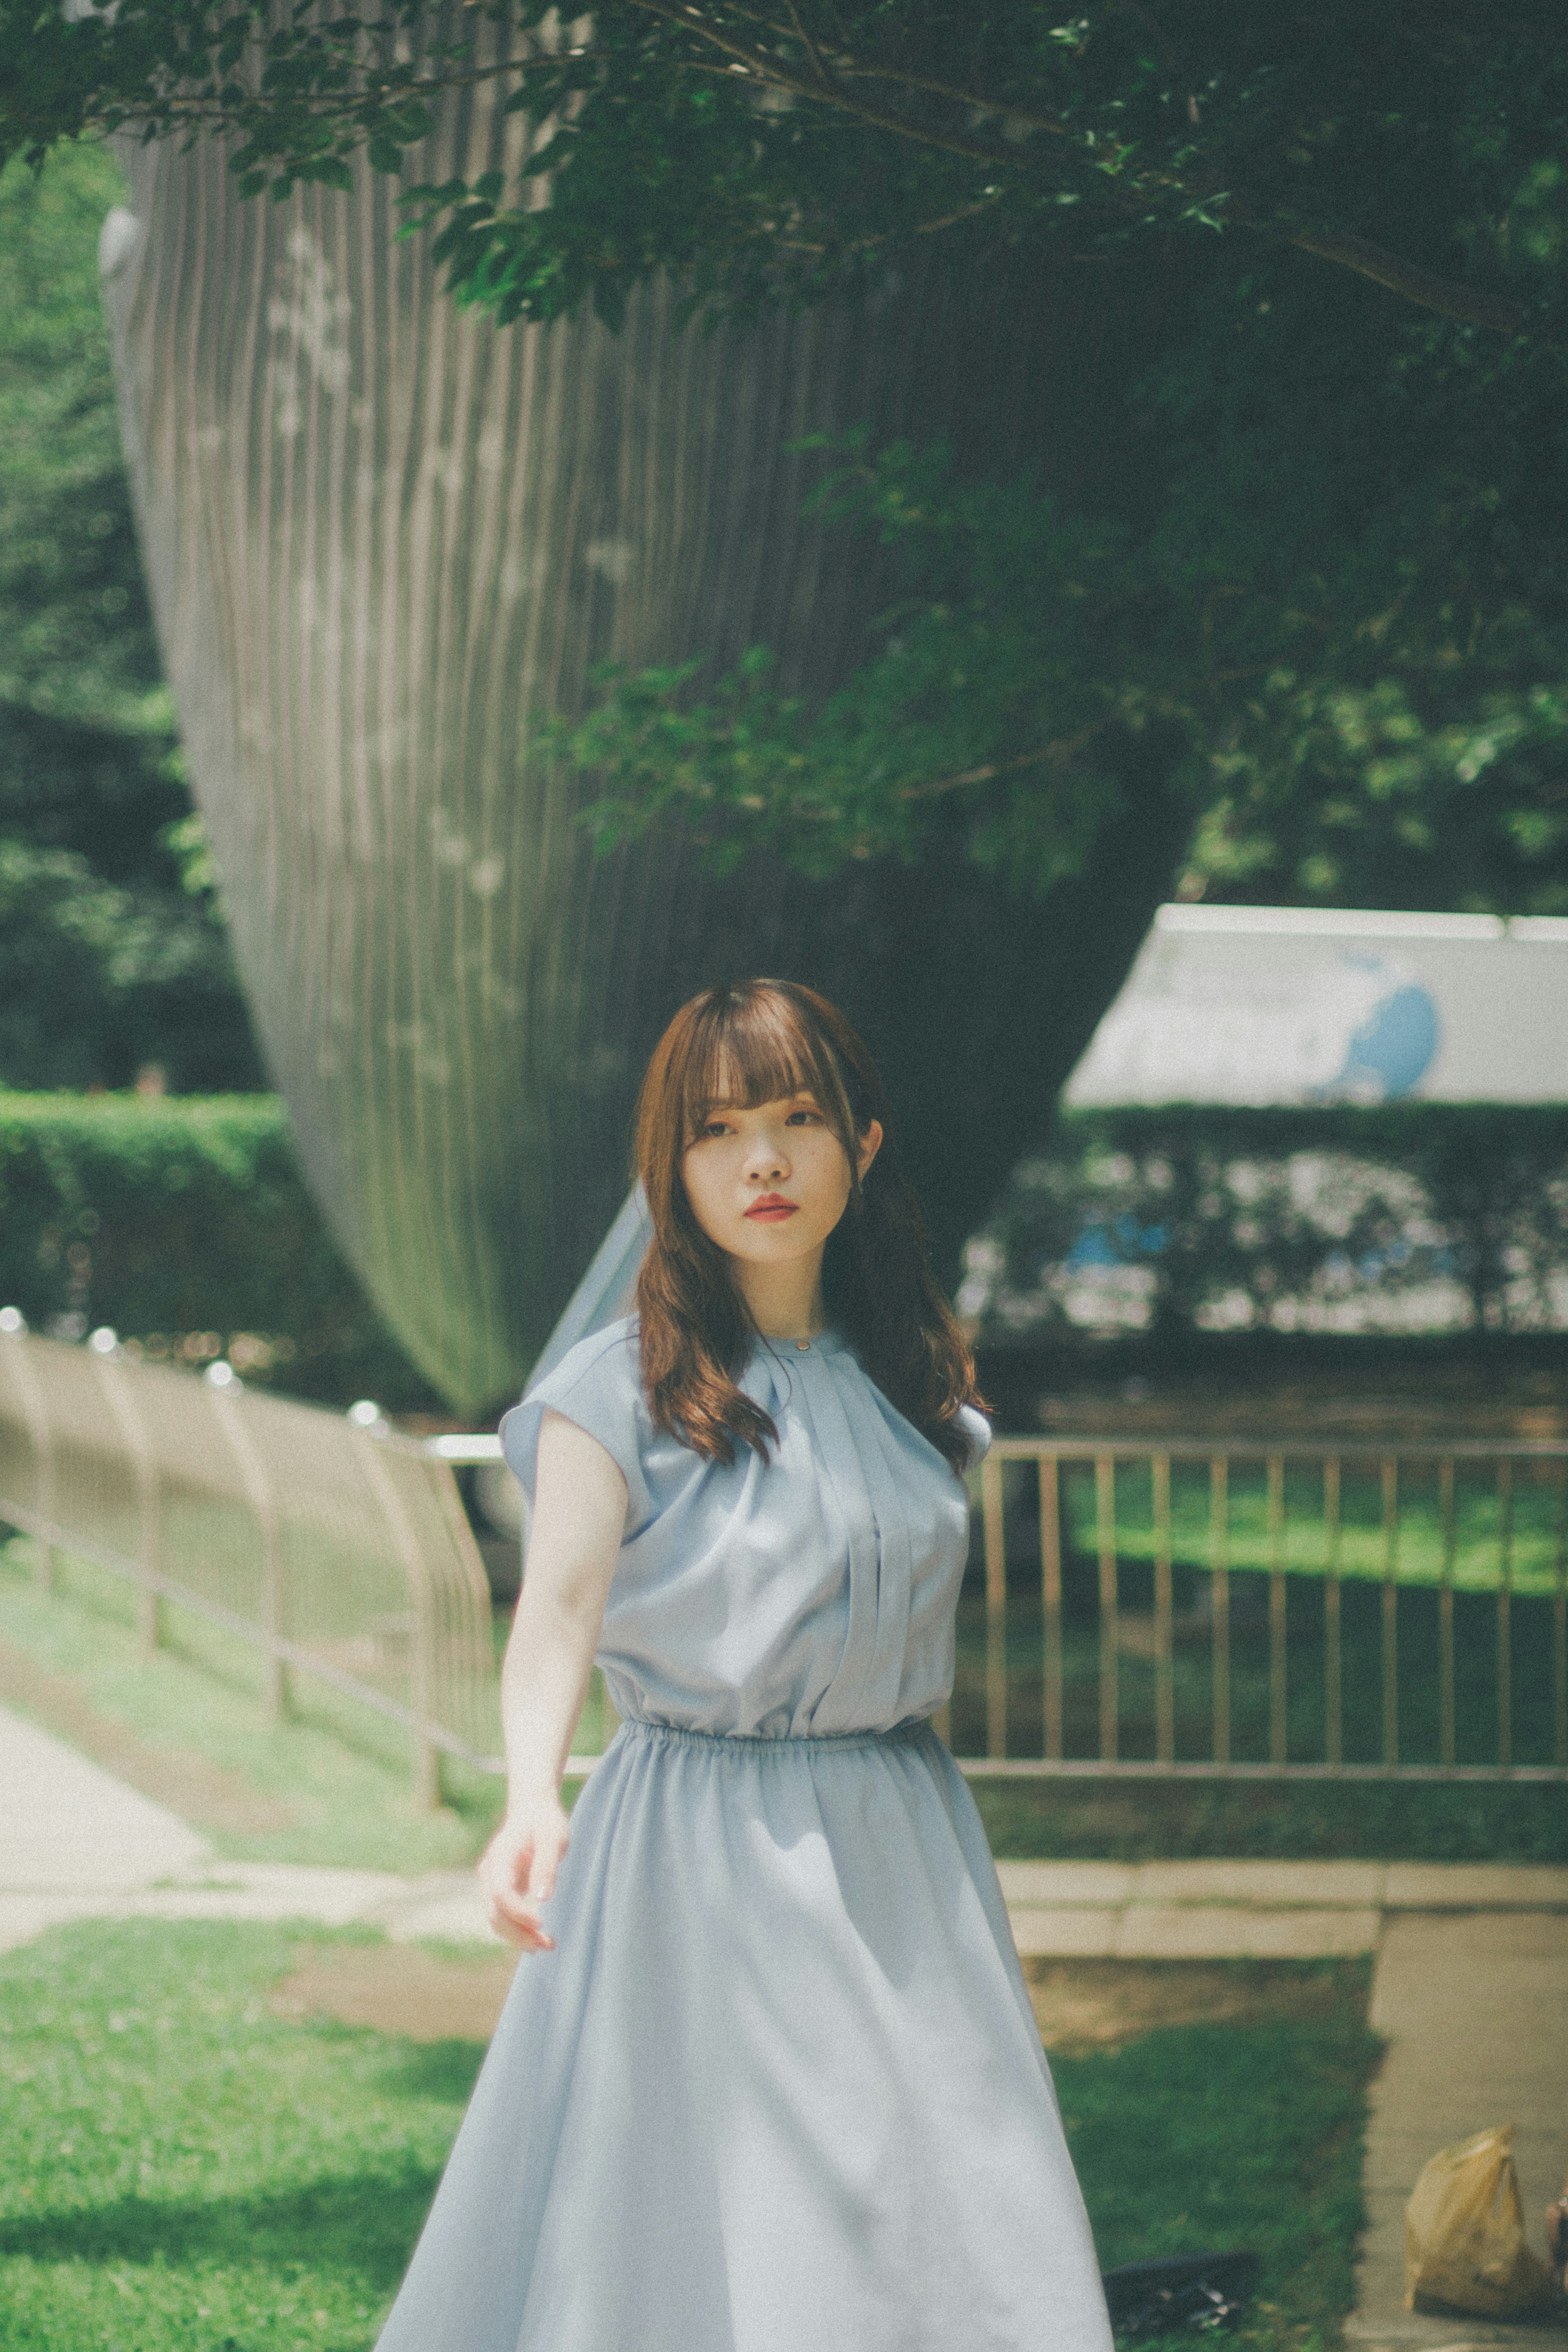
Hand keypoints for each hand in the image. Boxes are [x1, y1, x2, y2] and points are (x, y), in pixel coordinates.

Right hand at [478, 1797, 569, 1950]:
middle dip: (519, 1933)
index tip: (541, 1924)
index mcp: (500, 1856)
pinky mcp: (499, 1890)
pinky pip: (502, 1915)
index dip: (518, 1912)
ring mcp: (491, 1882)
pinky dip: (517, 1930)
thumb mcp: (552, 1837)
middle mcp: (490, 1872)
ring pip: (497, 1919)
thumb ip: (546, 1865)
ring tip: (547, 1945)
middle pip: (495, 1912)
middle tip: (548, 1945)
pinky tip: (536, 1939)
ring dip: (518, 1936)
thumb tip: (542, 1898)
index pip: (501, 1892)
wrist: (532, 1810)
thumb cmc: (544, 1822)